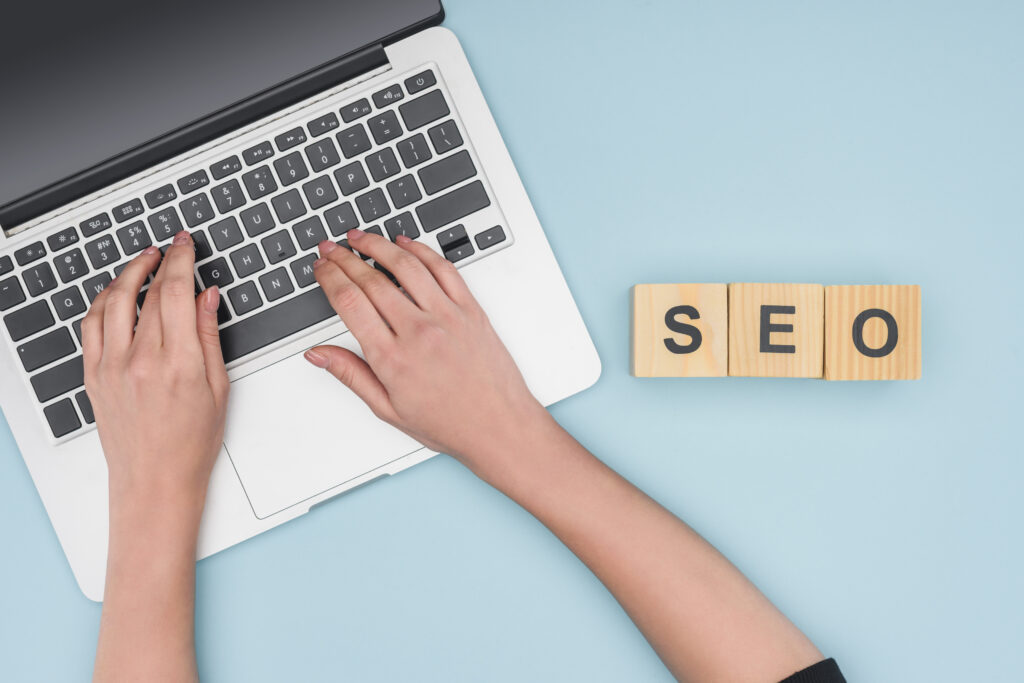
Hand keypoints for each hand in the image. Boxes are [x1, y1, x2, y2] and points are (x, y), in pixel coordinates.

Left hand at [82, 231, 228, 511]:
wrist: (155, 480)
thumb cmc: (191, 443)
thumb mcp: (218, 387)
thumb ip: (210, 336)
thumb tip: (207, 298)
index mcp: (180, 363)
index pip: (177, 293)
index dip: (182, 260)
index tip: (186, 244)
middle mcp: (142, 361)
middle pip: (148, 292)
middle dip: (161, 261)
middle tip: (172, 247)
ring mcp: (112, 367)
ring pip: (113, 301)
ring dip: (128, 273)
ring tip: (143, 261)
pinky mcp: (94, 376)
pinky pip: (92, 325)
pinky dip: (102, 300)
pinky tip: (115, 292)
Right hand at [306, 230, 547, 474]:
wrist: (500, 427)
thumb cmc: (450, 423)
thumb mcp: (388, 409)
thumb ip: (351, 375)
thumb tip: (318, 354)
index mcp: (393, 359)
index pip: (350, 303)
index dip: (329, 278)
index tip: (321, 268)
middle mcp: (419, 333)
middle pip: (372, 280)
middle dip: (344, 258)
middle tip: (330, 247)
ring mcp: (448, 317)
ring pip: (406, 265)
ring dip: (378, 244)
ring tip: (360, 237)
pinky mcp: (471, 310)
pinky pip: (443, 269)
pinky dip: (421, 251)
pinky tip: (405, 243)